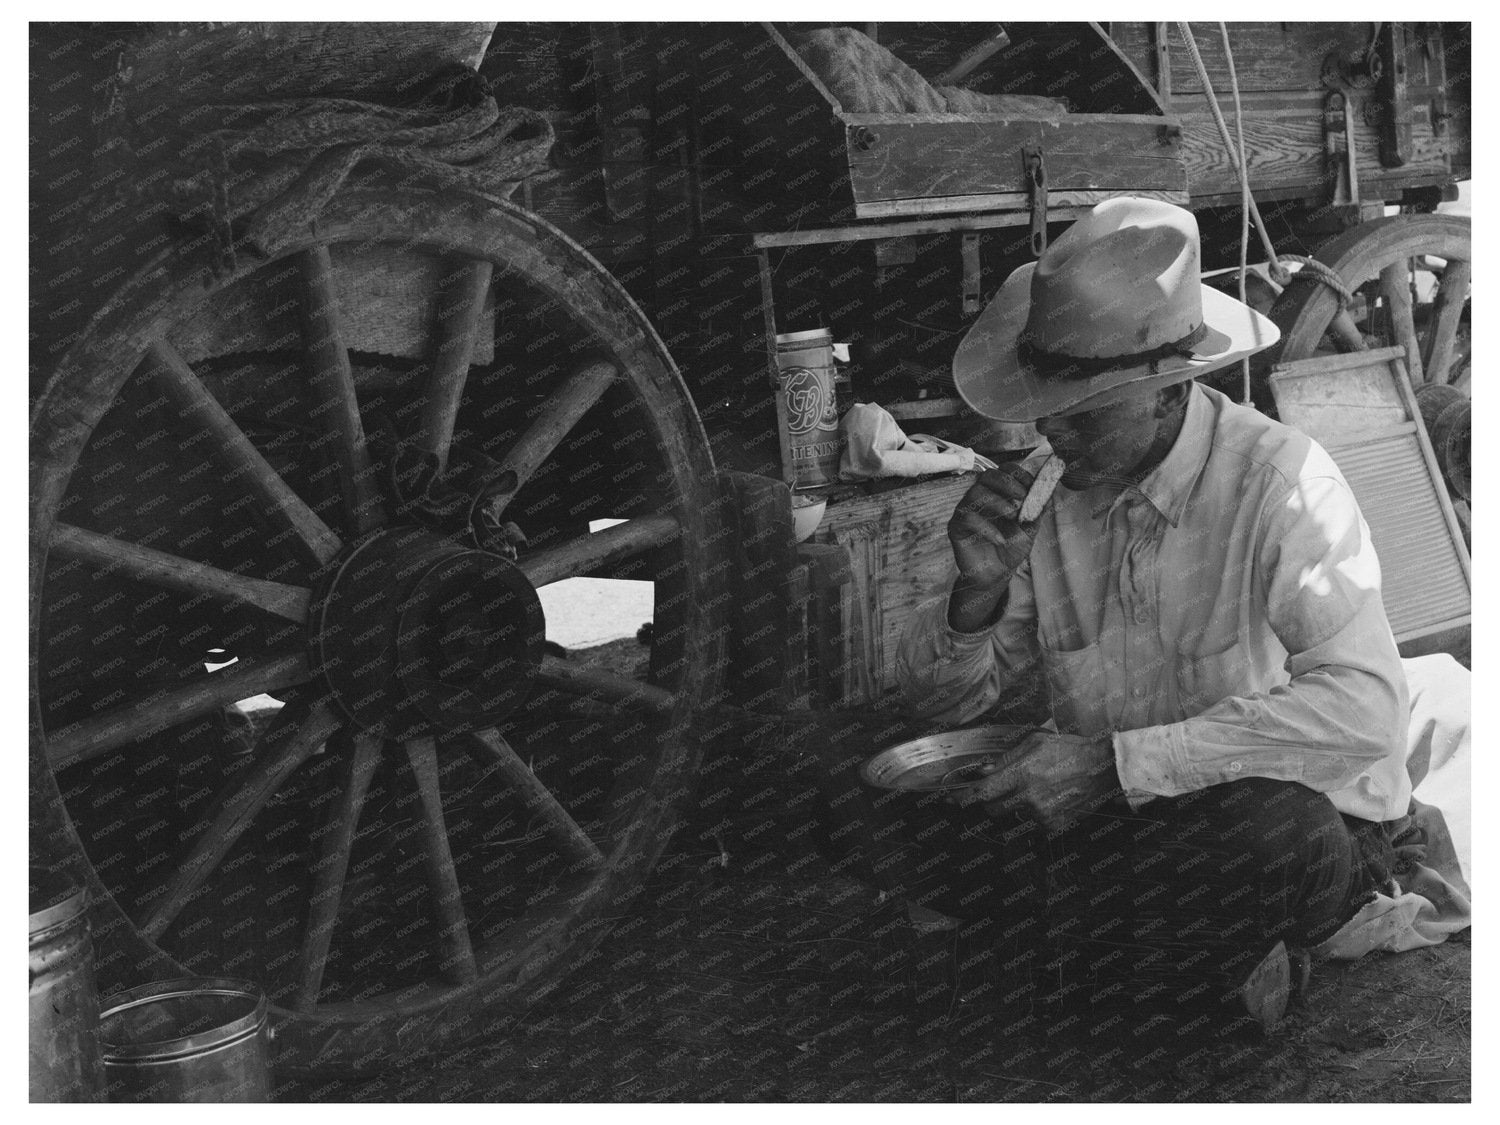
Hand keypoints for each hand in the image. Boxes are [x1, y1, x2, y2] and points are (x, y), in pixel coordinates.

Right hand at [948, 464, 1042, 589]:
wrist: (997, 574)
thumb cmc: (1011, 548)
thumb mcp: (1031, 529)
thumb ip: (1038, 510)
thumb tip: (1048, 492)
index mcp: (998, 493)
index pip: (1003, 471)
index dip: (1018, 475)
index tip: (1032, 487)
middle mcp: (980, 498)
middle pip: (987, 475)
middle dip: (1007, 483)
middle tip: (1022, 497)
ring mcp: (967, 510)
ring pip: (976, 493)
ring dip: (998, 502)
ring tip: (1013, 517)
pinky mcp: (957, 527)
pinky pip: (968, 518)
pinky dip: (987, 527)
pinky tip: (1000, 540)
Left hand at [949, 731, 1118, 833]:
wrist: (1103, 769)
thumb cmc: (1069, 750)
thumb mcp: (1035, 743)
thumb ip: (1006, 759)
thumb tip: (984, 770)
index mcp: (1020, 774)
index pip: (981, 792)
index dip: (961, 798)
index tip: (948, 801)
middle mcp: (1027, 797)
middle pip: (992, 810)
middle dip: (992, 801)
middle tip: (1005, 790)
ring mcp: (1040, 815)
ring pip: (1012, 818)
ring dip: (1016, 808)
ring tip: (1036, 792)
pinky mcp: (1053, 827)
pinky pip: (1032, 826)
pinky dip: (1035, 817)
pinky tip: (1049, 801)